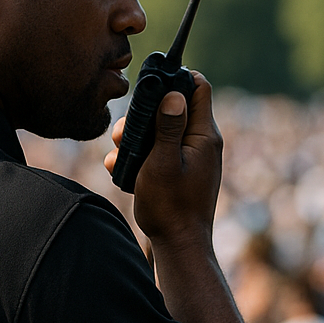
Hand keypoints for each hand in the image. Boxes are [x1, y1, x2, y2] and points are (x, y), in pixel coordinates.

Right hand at [105, 71, 222, 248]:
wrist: (177, 243)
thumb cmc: (170, 205)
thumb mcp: (164, 162)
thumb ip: (169, 128)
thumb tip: (175, 94)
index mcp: (204, 135)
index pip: (199, 88)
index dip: (177, 79)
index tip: (151, 85)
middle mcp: (201, 142)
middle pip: (174, 107)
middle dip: (145, 114)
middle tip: (124, 131)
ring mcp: (191, 156)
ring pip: (161, 129)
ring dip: (137, 137)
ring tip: (119, 152)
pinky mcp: (179, 169)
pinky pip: (159, 151)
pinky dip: (140, 156)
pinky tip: (121, 170)